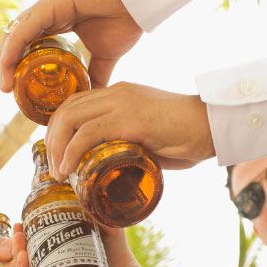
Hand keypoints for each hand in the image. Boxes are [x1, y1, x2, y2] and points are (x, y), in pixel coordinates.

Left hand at [0, 0, 141, 91]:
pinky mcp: (50, 3)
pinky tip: (7, 66)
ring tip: (4, 83)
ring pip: (16, 34)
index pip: (29, 43)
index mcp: (59, 21)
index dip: (20, 63)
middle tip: (7, 88)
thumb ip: (96, 74)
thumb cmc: (125, 19)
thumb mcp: (106, 55)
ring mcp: (48, 7)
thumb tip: (93, 97)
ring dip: (6, 59)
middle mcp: (49, 13)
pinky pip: (24, 28)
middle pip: (18, 39)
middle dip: (9, 64)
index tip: (17, 87)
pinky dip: (13, 47)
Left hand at [45, 82, 213, 178]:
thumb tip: (117, 167)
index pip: (76, 103)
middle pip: (67, 109)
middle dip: (52, 139)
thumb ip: (132, 144)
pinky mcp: (130, 120)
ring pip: (71, 119)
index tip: (57, 152)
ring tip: (59, 173)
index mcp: (121, 93)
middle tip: (54, 166)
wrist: (214, 125)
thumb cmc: (190, 135)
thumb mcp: (152, 136)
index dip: (60, 127)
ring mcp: (122, 104)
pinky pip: (88, 134)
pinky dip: (71, 152)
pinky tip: (68, 169)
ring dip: (57, 148)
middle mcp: (117, 93)